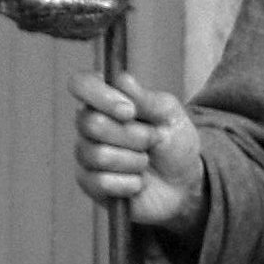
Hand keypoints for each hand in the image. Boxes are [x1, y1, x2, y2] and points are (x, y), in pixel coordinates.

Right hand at [72, 69, 208, 239]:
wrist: (183, 183)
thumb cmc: (174, 142)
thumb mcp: (169, 114)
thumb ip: (145, 98)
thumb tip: (120, 80)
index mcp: (105, 99)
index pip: (81, 84)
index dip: (101, 95)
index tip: (130, 111)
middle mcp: (89, 124)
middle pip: (92, 123)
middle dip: (133, 135)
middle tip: (152, 140)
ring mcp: (86, 154)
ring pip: (99, 155)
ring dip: (134, 161)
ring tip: (145, 162)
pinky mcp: (89, 184)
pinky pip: (100, 182)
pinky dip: (129, 183)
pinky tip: (137, 182)